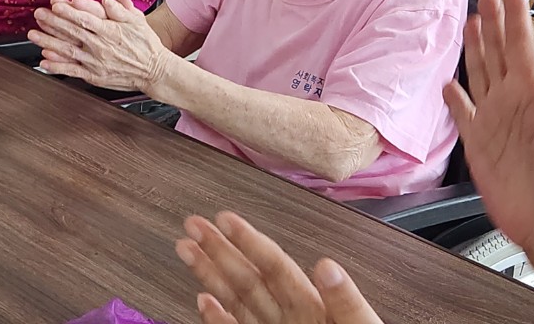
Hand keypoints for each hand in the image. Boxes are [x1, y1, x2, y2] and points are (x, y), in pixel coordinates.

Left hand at [28, 0, 168, 91]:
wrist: (154, 71)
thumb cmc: (146, 44)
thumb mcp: (137, 20)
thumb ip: (121, 8)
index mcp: (110, 30)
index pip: (86, 18)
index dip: (69, 12)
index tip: (55, 4)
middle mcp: (101, 46)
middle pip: (72, 32)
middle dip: (52, 23)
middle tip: (38, 14)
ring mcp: (96, 62)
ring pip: (68, 51)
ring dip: (48, 42)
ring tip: (33, 35)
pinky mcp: (95, 75)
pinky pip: (73, 70)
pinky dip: (57, 67)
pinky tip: (44, 62)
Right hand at [176, 211, 380, 323]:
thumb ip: (347, 303)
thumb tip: (326, 266)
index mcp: (314, 309)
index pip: (276, 268)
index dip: (250, 242)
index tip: (225, 219)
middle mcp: (292, 320)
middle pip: (249, 279)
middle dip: (219, 250)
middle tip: (193, 223)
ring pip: (238, 301)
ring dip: (211, 275)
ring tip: (187, 248)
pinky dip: (217, 320)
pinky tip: (203, 301)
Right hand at [442, 0, 533, 254]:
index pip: (522, 47)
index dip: (516, 19)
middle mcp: (513, 103)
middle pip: (499, 54)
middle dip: (493, 24)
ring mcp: (494, 120)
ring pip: (480, 74)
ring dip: (475, 49)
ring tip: (470, 25)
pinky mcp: (477, 141)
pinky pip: (462, 112)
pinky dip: (454, 97)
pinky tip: (449, 85)